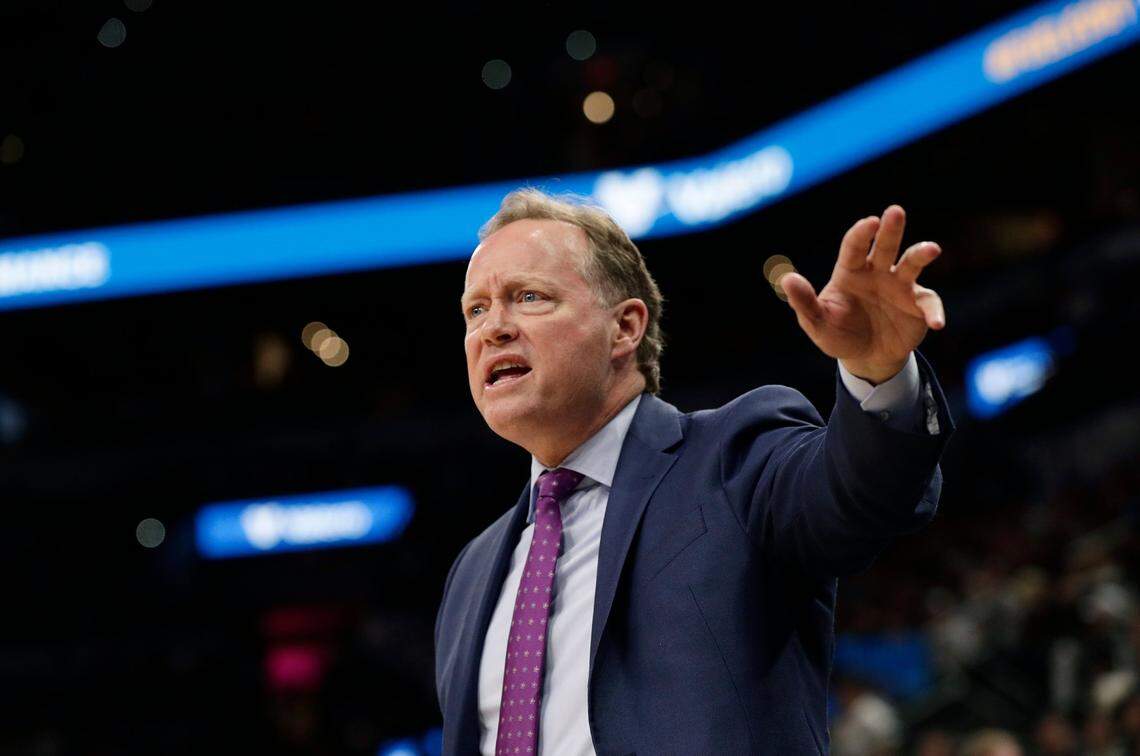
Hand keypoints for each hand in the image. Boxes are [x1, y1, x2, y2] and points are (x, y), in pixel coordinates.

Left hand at [780, 205, 945, 384]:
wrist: (866, 357)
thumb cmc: (838, 333)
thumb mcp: (816, 322)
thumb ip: (804, 302)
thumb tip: (786, 279)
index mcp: (851, 271)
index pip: (854, 247)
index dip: (861, 233)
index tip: (869, 222)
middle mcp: (878, 272)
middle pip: (885, 245)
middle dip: (891, 229)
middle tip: (895, 211)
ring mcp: (901, 286)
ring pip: (912, 264)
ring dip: (921, 254)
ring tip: (931, 248)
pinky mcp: (919, 305)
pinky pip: (929, 303)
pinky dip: (933, 311)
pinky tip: (936, 323)